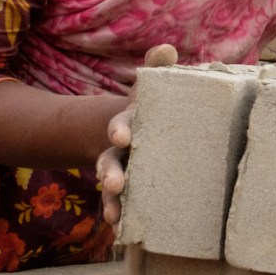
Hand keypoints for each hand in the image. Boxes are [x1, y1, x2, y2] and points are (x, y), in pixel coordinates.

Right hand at [98, 43, 178, 225]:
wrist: (131, 132)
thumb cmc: (149, 108)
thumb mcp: (151, 89)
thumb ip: (157, 68)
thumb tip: (165, 48)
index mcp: (129, 122)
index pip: (123, 123)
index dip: (121, 129)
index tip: (122, 135)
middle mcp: (119, 149)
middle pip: (110, 159)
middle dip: (110, 170)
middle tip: (115, 181)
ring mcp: (119, 170)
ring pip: (111, 185)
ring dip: (112, 197)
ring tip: (114, 210)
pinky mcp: (126, 189)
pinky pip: (118, 203)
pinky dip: (117, 213)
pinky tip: (118, 226)